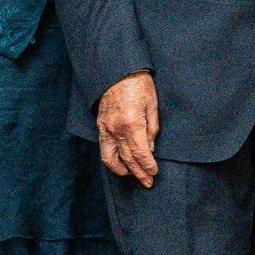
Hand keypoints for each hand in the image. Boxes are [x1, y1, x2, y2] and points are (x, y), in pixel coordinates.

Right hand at [96, 71, 160, 186]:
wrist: (117, 71)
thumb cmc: (139, 85)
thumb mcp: (153, 105)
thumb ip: (152, 129)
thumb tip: (150, 148)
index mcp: (132, 124)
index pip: (141, 153)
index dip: (148, 166)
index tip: (154, 173)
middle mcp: (117, 130)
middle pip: (127, 159)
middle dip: (139, 173)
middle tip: (148, 182)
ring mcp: (106, 129)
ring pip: (111, 158)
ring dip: (122, 171)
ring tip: (133, 176)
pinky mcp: (100, 126)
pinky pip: (104, 149)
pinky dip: (111, 160)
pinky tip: (120, 164)